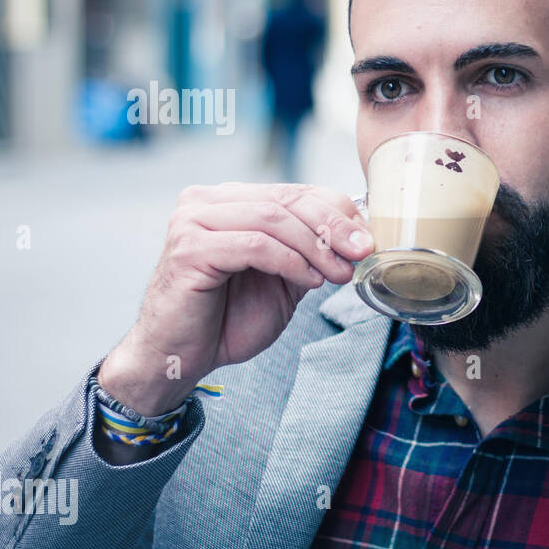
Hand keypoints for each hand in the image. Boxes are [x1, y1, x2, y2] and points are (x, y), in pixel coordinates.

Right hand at [97, 182, 372, 415]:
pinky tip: (309, 282)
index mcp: (230, 200)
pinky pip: (255, 245)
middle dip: (334, 227)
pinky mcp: (188, 248)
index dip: (338, 212)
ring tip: (338, 274)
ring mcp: (192, 221)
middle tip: (362, 252)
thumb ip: (311, 251)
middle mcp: (206, 201)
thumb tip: (358, 235)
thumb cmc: (228, 318)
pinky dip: (291, 262)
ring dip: (316, 247)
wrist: (181, 356)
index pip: (295, 191)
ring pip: (274, 219)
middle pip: (287, 200)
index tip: (367, 240)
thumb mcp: (285, 278)